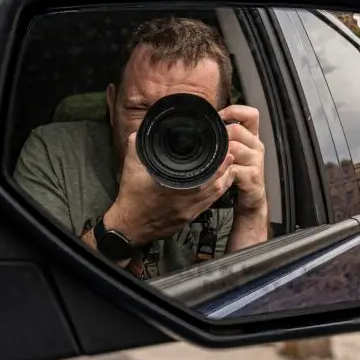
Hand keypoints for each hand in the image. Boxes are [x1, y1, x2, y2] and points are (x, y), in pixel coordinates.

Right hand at [106, 132, 235, 246]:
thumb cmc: (130, 200)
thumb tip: (139, 132)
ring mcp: (188, 211)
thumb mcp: (130, 170)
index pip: (202, 176)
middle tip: (231, 156)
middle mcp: (184, 201)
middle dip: (224, 169)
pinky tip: (220, 186)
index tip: (223, 151)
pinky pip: (208, 205)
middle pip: (213, 185)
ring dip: (223, 181)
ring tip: (230, 168)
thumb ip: (135, 148)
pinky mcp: (188, 218)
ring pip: (214, 196)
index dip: (216, 164)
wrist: (129, 227)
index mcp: (172, 188)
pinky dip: (216, 194)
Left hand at [218, 105, 266, 215]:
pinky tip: (218, 173)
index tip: (219, 117)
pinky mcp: (252, 176)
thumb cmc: (239, 170)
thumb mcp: (234, 150)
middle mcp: (256, 145)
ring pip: (233, 148)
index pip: (251, 114)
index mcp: (252, 136)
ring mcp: (256, 160)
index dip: (234, 111)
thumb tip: (205, 123)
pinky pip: (233, 168)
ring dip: (219, 153)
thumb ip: (226, 136)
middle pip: (236, 129)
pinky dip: (222, 170)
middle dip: (220, 135)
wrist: (251, 196)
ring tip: (212, 159)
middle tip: (210, 143)